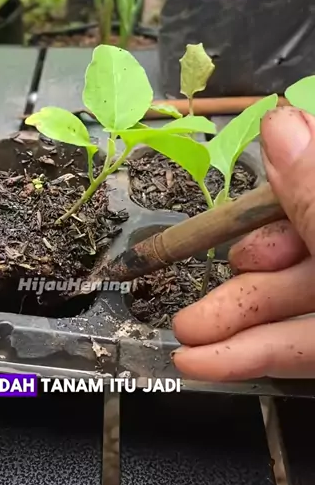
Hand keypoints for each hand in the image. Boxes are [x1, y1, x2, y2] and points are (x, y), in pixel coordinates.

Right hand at [173, 106, 314, 380]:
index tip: (227, 221)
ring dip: (233, 325)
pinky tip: (204, 364)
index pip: (313, 189)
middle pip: (297, 249)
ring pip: (293, 305)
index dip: (270, 204)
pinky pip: (302, 347)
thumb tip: (278, 120)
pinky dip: (253, 357)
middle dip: (237, 276)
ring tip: (183, 336)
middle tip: (188, 286)